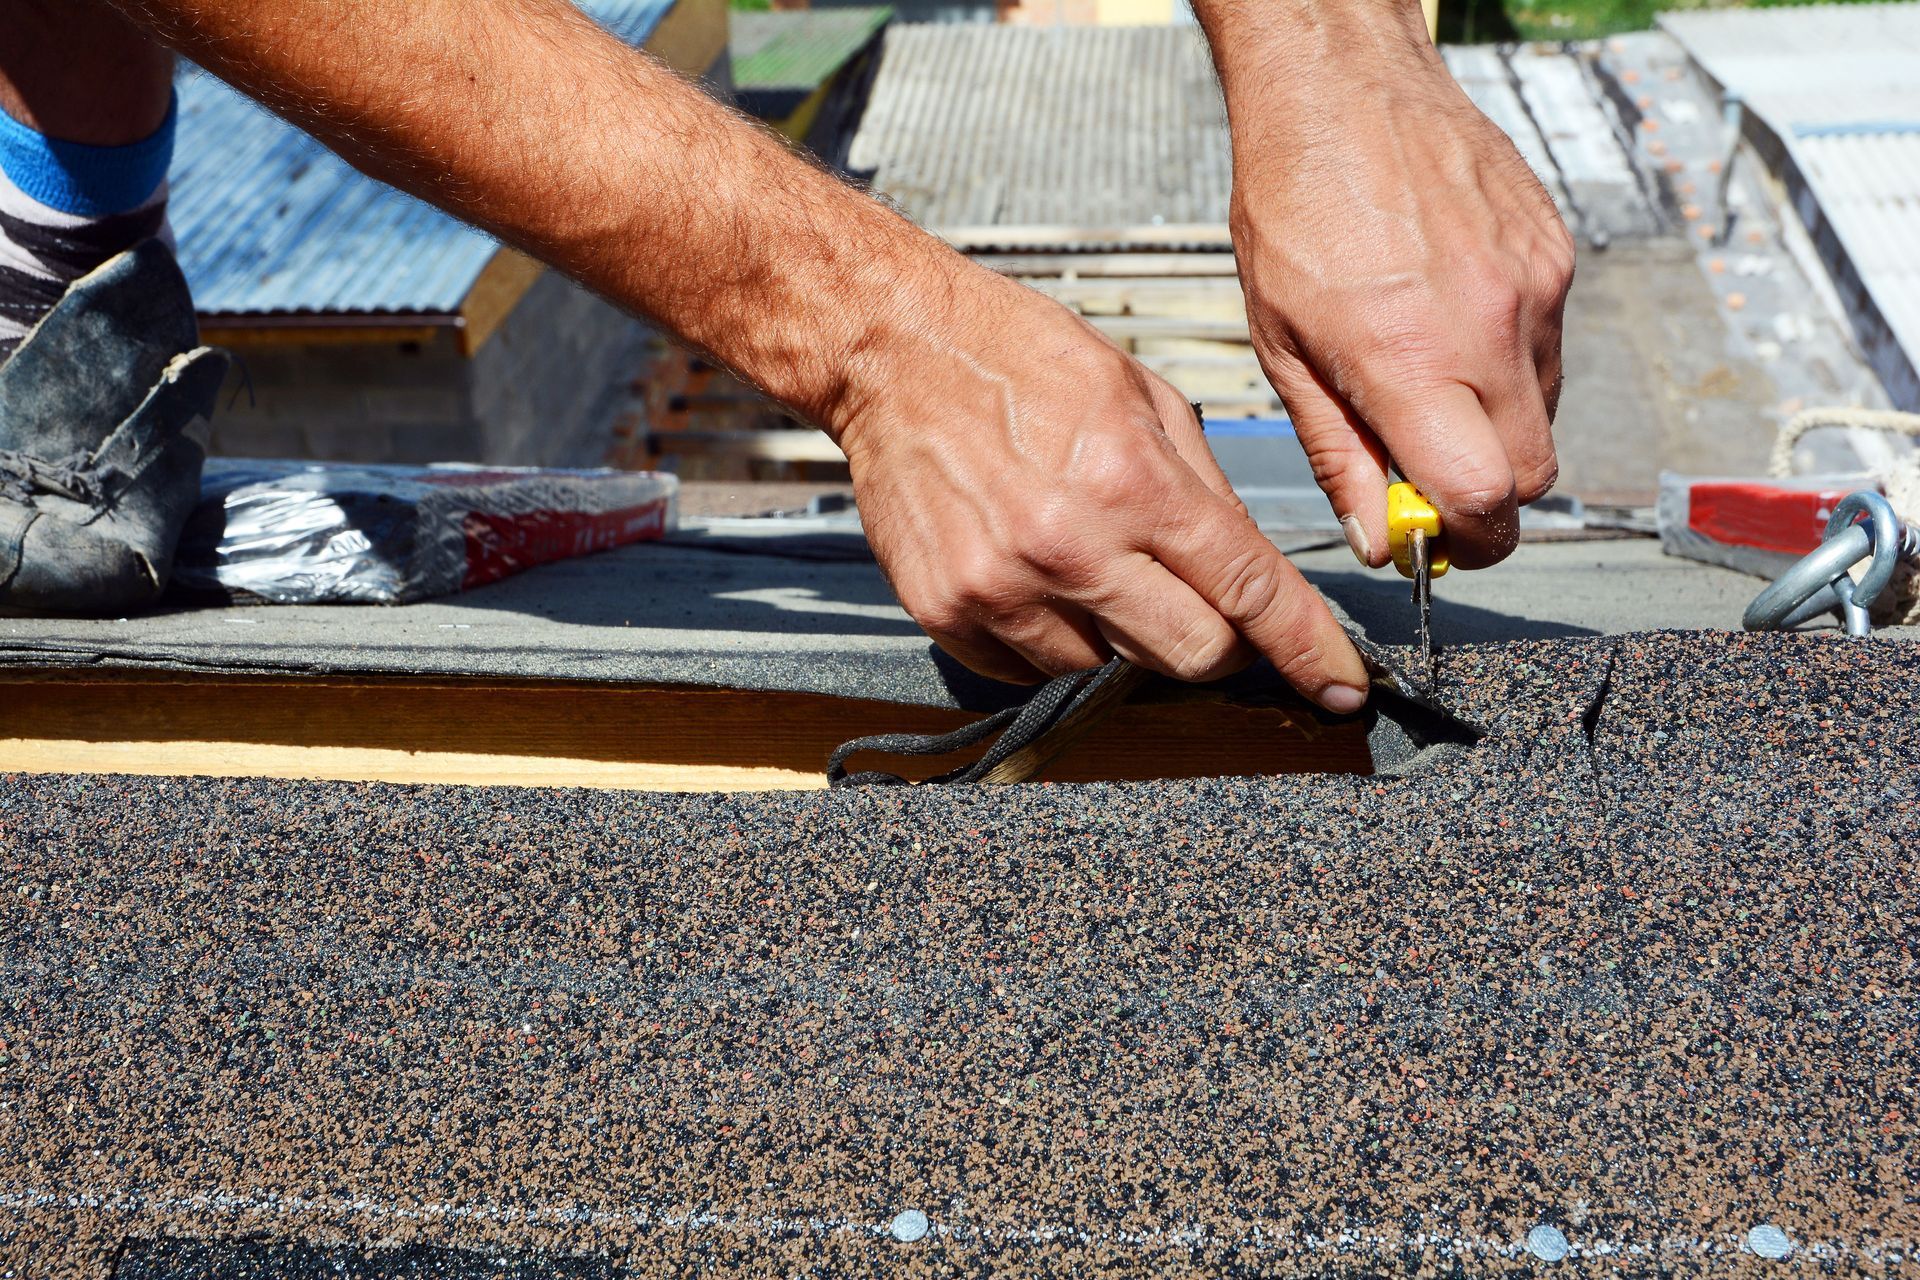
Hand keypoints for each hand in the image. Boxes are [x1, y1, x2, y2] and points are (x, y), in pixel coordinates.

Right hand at [832, 265, 1369, 712]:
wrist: (894, 352)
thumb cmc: (1019, 359)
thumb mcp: (1143, 397)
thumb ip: (1205, 491)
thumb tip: (1253, 574)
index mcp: (1133, 482)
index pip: (1249, 592)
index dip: (1307, 651)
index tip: (1338, 688)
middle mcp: (1070, 546)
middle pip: (1190, 657)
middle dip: (1215, 643)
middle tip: (1198, 605)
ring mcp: (1002, 588)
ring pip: (1107, 673)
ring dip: (1120, 637)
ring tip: (1087, 564)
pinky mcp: (948, 613)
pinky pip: (1028, 670)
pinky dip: (1050, 639)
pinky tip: (1034, 576)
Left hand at [1207, 1, 1574, 568]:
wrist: (1342, 88)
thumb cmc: (1294, 203)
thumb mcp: (1283, 350)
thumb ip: (1338, 453)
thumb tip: (1374, 537)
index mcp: (1412, 356)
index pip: (1486, 496)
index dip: (1467, 540)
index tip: (1434, 542)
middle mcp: (1490, 324)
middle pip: (1535, 475)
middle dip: (1487, 499)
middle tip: (1428, 484)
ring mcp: (1535, 288)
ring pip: (1546, 413)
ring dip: (1494, 428)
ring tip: (1424, 383)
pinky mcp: (1557, 256)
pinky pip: (1548, 350)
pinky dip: (1506, 366)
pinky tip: (1448, 327)